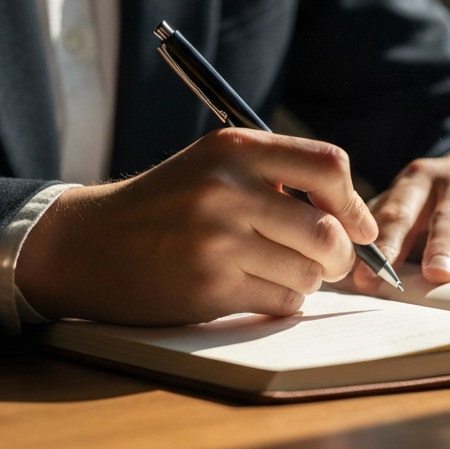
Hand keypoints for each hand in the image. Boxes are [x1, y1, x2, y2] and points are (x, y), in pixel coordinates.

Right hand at [17, 130, 377, 325]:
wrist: (90, 243)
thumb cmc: (167, 203)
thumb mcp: (214, 163)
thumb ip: (278, 175)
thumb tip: (357, 218)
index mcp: (235, 148)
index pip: (329, 166)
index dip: (354, 202)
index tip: (360, 227)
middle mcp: (227, 188)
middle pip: (327, 230)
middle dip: (340, 254)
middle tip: (331, 261)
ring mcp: (217, 240)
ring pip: (309, 272)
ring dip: (308, 279)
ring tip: (278, 270)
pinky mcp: (209, 287)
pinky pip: (282, 301)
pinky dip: (282, 300)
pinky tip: (254, 288)